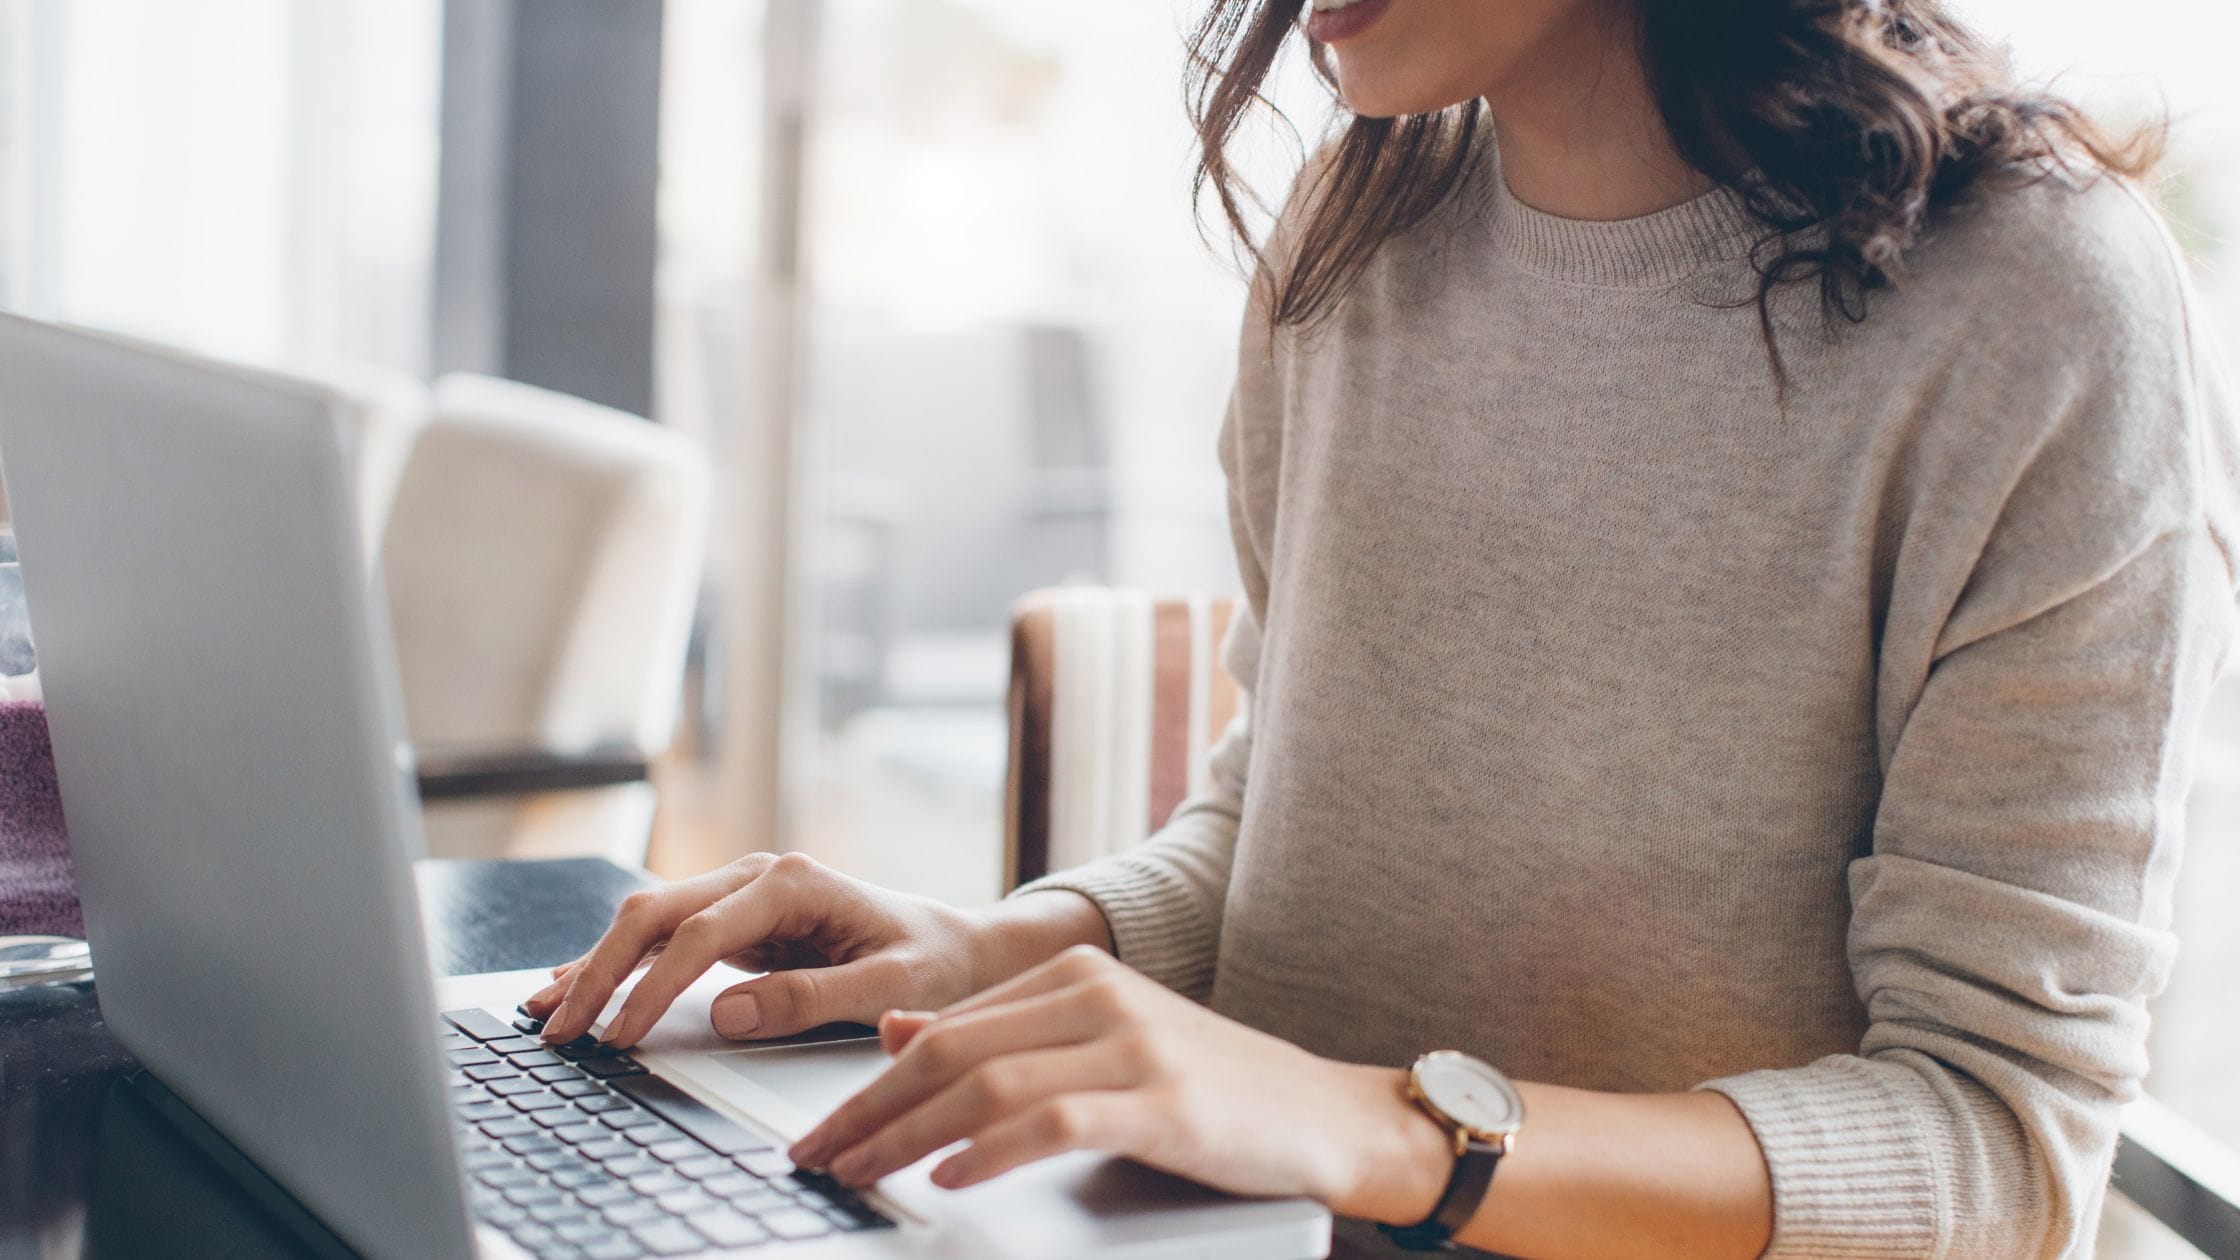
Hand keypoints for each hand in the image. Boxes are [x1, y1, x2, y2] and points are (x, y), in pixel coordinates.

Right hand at [525, 852, 1104, 1049]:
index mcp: (792, 882)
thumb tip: (730, 1011)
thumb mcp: (892, 986)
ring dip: (596, 964)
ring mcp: (742, 894)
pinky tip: (575, 984)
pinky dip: (617, 963)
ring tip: (546, 1012)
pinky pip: (663, 937)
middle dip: (600, 970)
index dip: (651, 988)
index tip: (618, 1037)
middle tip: (560, 1030)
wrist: (960, 947)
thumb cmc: (935, 964)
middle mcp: (758, 875)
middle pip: (654, 914)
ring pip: (648, 920)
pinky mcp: (736, 920)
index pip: (699, 935)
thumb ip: (813, 997)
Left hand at [786, 945, 1447, 1215]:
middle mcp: (1099, 995)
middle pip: (954, 1052)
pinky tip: (950, 1178)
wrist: (1323, 1115)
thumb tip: (897, 1032)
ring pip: (990, 1084)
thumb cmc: (1208, 1087)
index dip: (871, 1085)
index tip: (822, 1130)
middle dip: (872, 1111)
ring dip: (910, 1137)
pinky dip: (991, 1152)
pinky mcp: (1164, 1102)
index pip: (946, 1028)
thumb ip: (1003, 1032)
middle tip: (818, 1159)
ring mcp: (1133, 1045)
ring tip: (861, 1174)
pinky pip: (1055, 1121)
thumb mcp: (1098, 1042)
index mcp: (1076, 972)